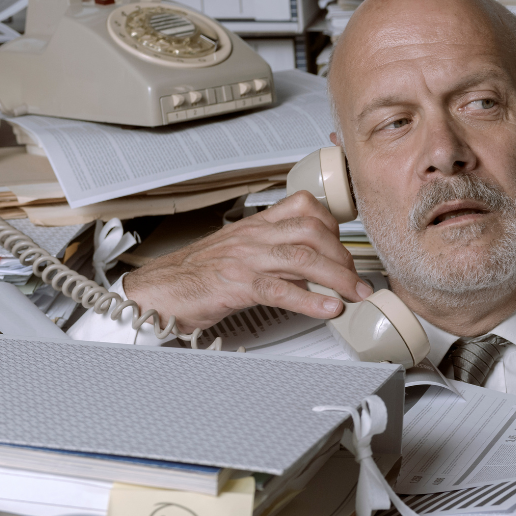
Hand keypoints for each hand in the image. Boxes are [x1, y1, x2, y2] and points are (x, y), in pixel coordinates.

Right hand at [122, 191, 372, 332]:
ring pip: (303, 258)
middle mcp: (253, 237)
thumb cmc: (198, 275)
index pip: (304, 207)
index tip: (347, 247)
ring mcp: (244, 259)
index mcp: (255, 225)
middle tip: (357, 280)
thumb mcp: (240, 254)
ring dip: (338, 278)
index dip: (333, 225)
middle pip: (313, 233)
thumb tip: (312, 269)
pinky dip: (311, 300)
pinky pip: (281, 289)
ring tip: (356, 295)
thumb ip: (275, 255)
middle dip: (344, 256)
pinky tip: (329, 308)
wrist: (158, 291)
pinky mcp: (236, 285)